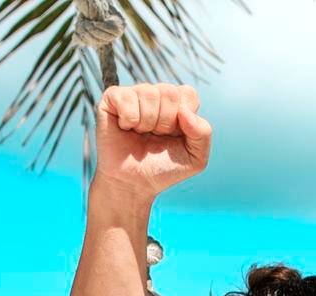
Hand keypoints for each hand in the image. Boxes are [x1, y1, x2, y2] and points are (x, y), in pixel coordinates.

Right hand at [93, 83, 212, 196]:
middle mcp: (156, 95)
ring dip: (146, 122)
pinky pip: (125, 97)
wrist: (133, 184)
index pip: (188, 94)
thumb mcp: (196, 158)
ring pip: (148, 92)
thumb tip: (185, 110)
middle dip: (165, 122)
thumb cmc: (163, 169)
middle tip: (155, 137)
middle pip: (169, 92)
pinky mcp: (111, 99)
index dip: (183, 118)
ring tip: (140, 135)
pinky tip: (126, 128)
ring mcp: (133, 95)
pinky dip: (129, 118)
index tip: (174, 135)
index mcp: (177, 105)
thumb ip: (203, 133)